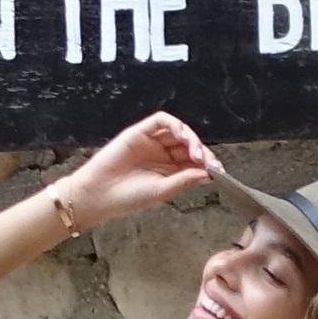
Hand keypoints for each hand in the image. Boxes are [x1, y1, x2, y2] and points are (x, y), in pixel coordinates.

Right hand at [54, 111, 218, 230]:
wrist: (99, 194)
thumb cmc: (128, 197)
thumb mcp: (162, 191)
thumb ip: (184, 180)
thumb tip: (207, 174)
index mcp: (169, 170)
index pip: (194, 161)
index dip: (208, 164)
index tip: (218, 171)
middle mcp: (162, 154)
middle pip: (189, 145)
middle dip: (202, 152)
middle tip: (208, 163)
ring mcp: (152, 142)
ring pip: (178, 131)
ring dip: (191, 139)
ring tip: (196, 153)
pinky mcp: (140, 132)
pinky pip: (161, 121)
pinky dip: (175, 125)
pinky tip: (182, 136)